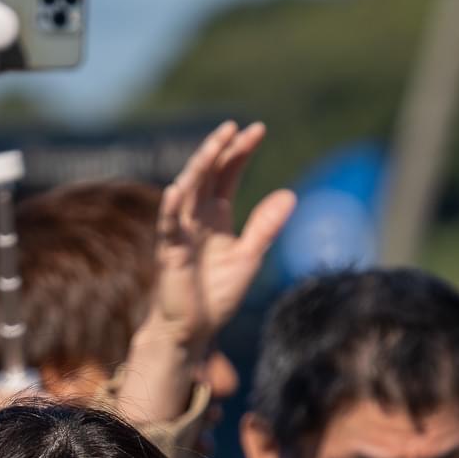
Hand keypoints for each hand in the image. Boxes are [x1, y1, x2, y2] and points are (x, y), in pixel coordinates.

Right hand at [114, 121, 295, 422]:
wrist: (194, 330)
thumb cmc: (216, 295)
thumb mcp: (249, 257)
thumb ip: (266, 227)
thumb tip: (290, 194)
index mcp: (216, 216)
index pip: (227, 174)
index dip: (240, 152)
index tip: (259, 130)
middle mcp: (196, 218)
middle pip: (207, 174)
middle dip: (220, 150)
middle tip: (237, 128)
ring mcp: (181, 233)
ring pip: (187, 190)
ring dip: (200, 166)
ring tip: (215, 143)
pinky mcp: (170, 253)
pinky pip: (168, 226)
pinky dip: (171, 208)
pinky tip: (178, 189)